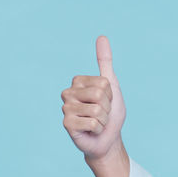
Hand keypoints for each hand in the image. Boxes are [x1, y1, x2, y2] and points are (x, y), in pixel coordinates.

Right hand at [62, 35, 126, 160]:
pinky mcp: (66, 124)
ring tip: (98, 123)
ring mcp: (65, 108)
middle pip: (99, 95)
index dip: (111, 95)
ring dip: (104, 120)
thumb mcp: (111, 86)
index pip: (103, 83)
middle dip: (107, 108)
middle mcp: (68, 92)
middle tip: (102, 114)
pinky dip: (98, 129)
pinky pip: (93, 123)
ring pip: (97, 110)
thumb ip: (105, 62)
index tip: (106, 102)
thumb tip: (102, 36)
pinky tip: (92, 131)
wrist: (107, 140)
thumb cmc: (110, 113)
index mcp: (78, 81)